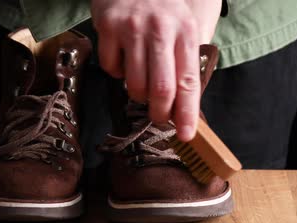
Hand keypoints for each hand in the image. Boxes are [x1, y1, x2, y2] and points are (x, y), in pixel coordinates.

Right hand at [91, 0, 221, 140]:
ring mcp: (131, 28)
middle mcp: (160, 30)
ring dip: (137, 92)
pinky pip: (110, 68)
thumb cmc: (160, 8)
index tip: (186, 134)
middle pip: (160, 88)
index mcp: (185, 32)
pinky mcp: (108, 27)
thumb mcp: (183, 27)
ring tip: (140, 79)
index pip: (188, 82)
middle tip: (158, 119)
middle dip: (159, 113)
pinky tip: (122, 56)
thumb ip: (185, 61)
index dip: (187, 113)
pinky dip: (116, 71)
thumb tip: (184, 106)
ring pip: (133, 83)